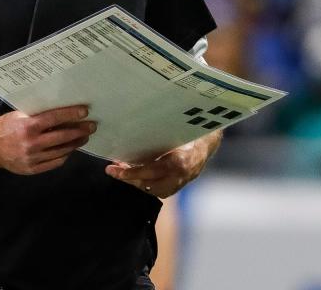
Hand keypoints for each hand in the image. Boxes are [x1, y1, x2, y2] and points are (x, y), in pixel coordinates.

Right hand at [0, 105, 95, 174]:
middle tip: (91, 126)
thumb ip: (38, 115)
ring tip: (83, 137)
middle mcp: (32, 143)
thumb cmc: (5, 127)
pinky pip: (54, 162)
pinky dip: (64, 155)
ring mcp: (33, 158)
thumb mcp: (19, 115)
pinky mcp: (32, 169)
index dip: (71, 114)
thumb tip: (60, 111)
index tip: (85, 111)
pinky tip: (69, 149)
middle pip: (62, 136)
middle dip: (79, 130)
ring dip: (75, 143)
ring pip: (61, 151)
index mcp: (28, 126)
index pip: (55, 118)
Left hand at [104, 131, 220, 197]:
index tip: (115, 168)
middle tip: (112, 170)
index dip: (131, 172)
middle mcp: (181, 175)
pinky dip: (148, 185)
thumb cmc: (189, 131)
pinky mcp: (182, 185)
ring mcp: (183, 182)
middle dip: (129, 179)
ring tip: (122, 173)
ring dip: (137, 183)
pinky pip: (162, 190)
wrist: (208, 141)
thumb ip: (155, 136)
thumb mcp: (173, 130)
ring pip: (155, 190)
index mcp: (179, 161)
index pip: (151, 171)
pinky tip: (136, 177)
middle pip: (150, 184)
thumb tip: (129, 133)